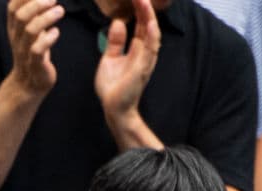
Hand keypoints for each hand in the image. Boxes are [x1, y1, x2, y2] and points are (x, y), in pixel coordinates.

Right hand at [7, 0, 63, 95]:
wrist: (29, 84)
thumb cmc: (33, 51)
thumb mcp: (30, 29)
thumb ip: (33, 12)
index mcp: (14, 28)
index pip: (12, 7)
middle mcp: (17, 38)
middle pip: (20, 16)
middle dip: (37, 4)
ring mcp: (24, 51)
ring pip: (30, 31)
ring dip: (46, 18)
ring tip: (60, 11)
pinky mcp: (34, 64)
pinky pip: (37, 50)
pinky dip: (48, 39)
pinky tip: (56, 33)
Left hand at [94, 0, 159, 123]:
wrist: (114, 109)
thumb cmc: (113, 86)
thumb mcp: (110, 59)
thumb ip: (115, 42)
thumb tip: (117, 22)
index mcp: (136, 49)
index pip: (139, 24)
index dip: (138, 9)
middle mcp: (144, 52)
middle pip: (147, 25)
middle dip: (144, 8)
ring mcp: (145, 60)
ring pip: (151, 34)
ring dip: (148, 17)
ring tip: (144, 1)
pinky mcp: (142, 70)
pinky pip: (149, 51)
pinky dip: (150, 36)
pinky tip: (149, 24)